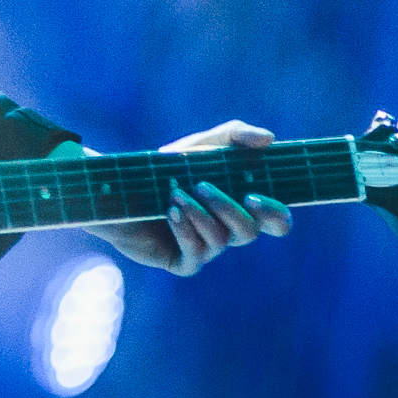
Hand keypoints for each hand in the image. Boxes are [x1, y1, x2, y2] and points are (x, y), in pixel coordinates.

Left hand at [53, 120, 292, 276]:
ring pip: (220, 241)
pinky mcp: (182, 262)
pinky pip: (195, 256)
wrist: (121, 188)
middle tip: (203, 186)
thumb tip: (269, 138)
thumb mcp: (199, 145)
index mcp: (241, 207)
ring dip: (198, 214)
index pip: (276, 222)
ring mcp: (207, 249)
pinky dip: (184, 230)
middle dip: (228, 208)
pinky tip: (169, 213)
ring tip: (173, 195)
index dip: (275, 215)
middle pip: (249, 232)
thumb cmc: (166, 168)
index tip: (254, 195)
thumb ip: (234, 135)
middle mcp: (228, 231)